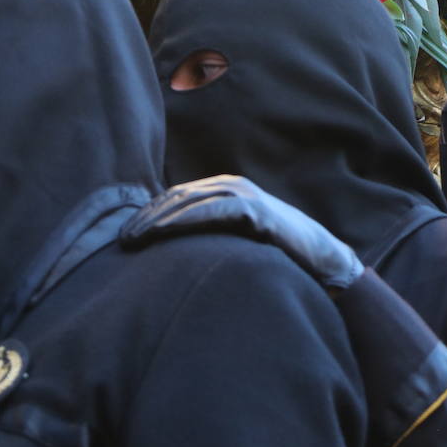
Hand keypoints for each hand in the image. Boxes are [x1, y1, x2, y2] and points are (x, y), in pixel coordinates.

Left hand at [121, 175, 364, 289]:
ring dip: (160, 220)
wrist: (323, 261)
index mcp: (223, 190)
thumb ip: (210, 234)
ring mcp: (245, 195)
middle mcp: (232, 186)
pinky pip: (215, 212)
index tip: (124, 235)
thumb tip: (171, 249)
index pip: (175, 197)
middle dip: (147, 218)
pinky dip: (189, 221)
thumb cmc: (277, 254)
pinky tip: (167, 233)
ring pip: (191, 202)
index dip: (147, 214)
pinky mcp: (257, 211)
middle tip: (122, 241)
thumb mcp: (237, 239)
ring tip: (136, 240)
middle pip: (177, 197)